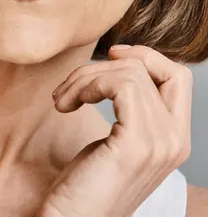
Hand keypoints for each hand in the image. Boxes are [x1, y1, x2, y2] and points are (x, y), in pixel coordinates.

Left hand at [38, 45, 191, 216]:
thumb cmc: (86, 184)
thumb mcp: (118, 139)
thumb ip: (132, 108)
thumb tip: (121, 60)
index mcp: (174, 139)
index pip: (178, 76)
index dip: (146, 56)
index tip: (111, 56)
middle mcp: (175, 141)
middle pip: (155, 68)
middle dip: (110, 63)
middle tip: (75, 82)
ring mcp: (159, 144)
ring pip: (130, 73)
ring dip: (85, 77)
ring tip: (63, 100)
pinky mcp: (135, 146)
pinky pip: (119, 85)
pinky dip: (87, 85)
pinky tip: (66, 105)